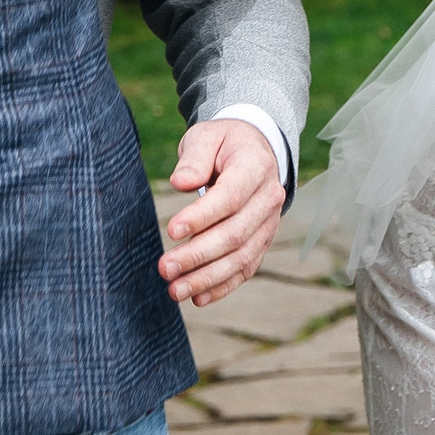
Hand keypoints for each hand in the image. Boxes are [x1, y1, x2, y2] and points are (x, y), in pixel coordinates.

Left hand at [158, 119, 287, 306]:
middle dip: (198, 255)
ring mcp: (269, 224)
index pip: (231, 197)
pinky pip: (246, 269)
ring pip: (241, 258)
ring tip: (174, 290)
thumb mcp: (207, 136)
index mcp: (255, 166)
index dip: (202, 216)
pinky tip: (197, 298)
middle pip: (236, 234)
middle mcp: (268, 198)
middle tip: (164, 268)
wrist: (254, 150)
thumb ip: (195, 157)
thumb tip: (181, 183)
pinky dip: (222, 286)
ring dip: (207, 278)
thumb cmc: (224, 143)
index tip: (172, 230)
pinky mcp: (262, 242)